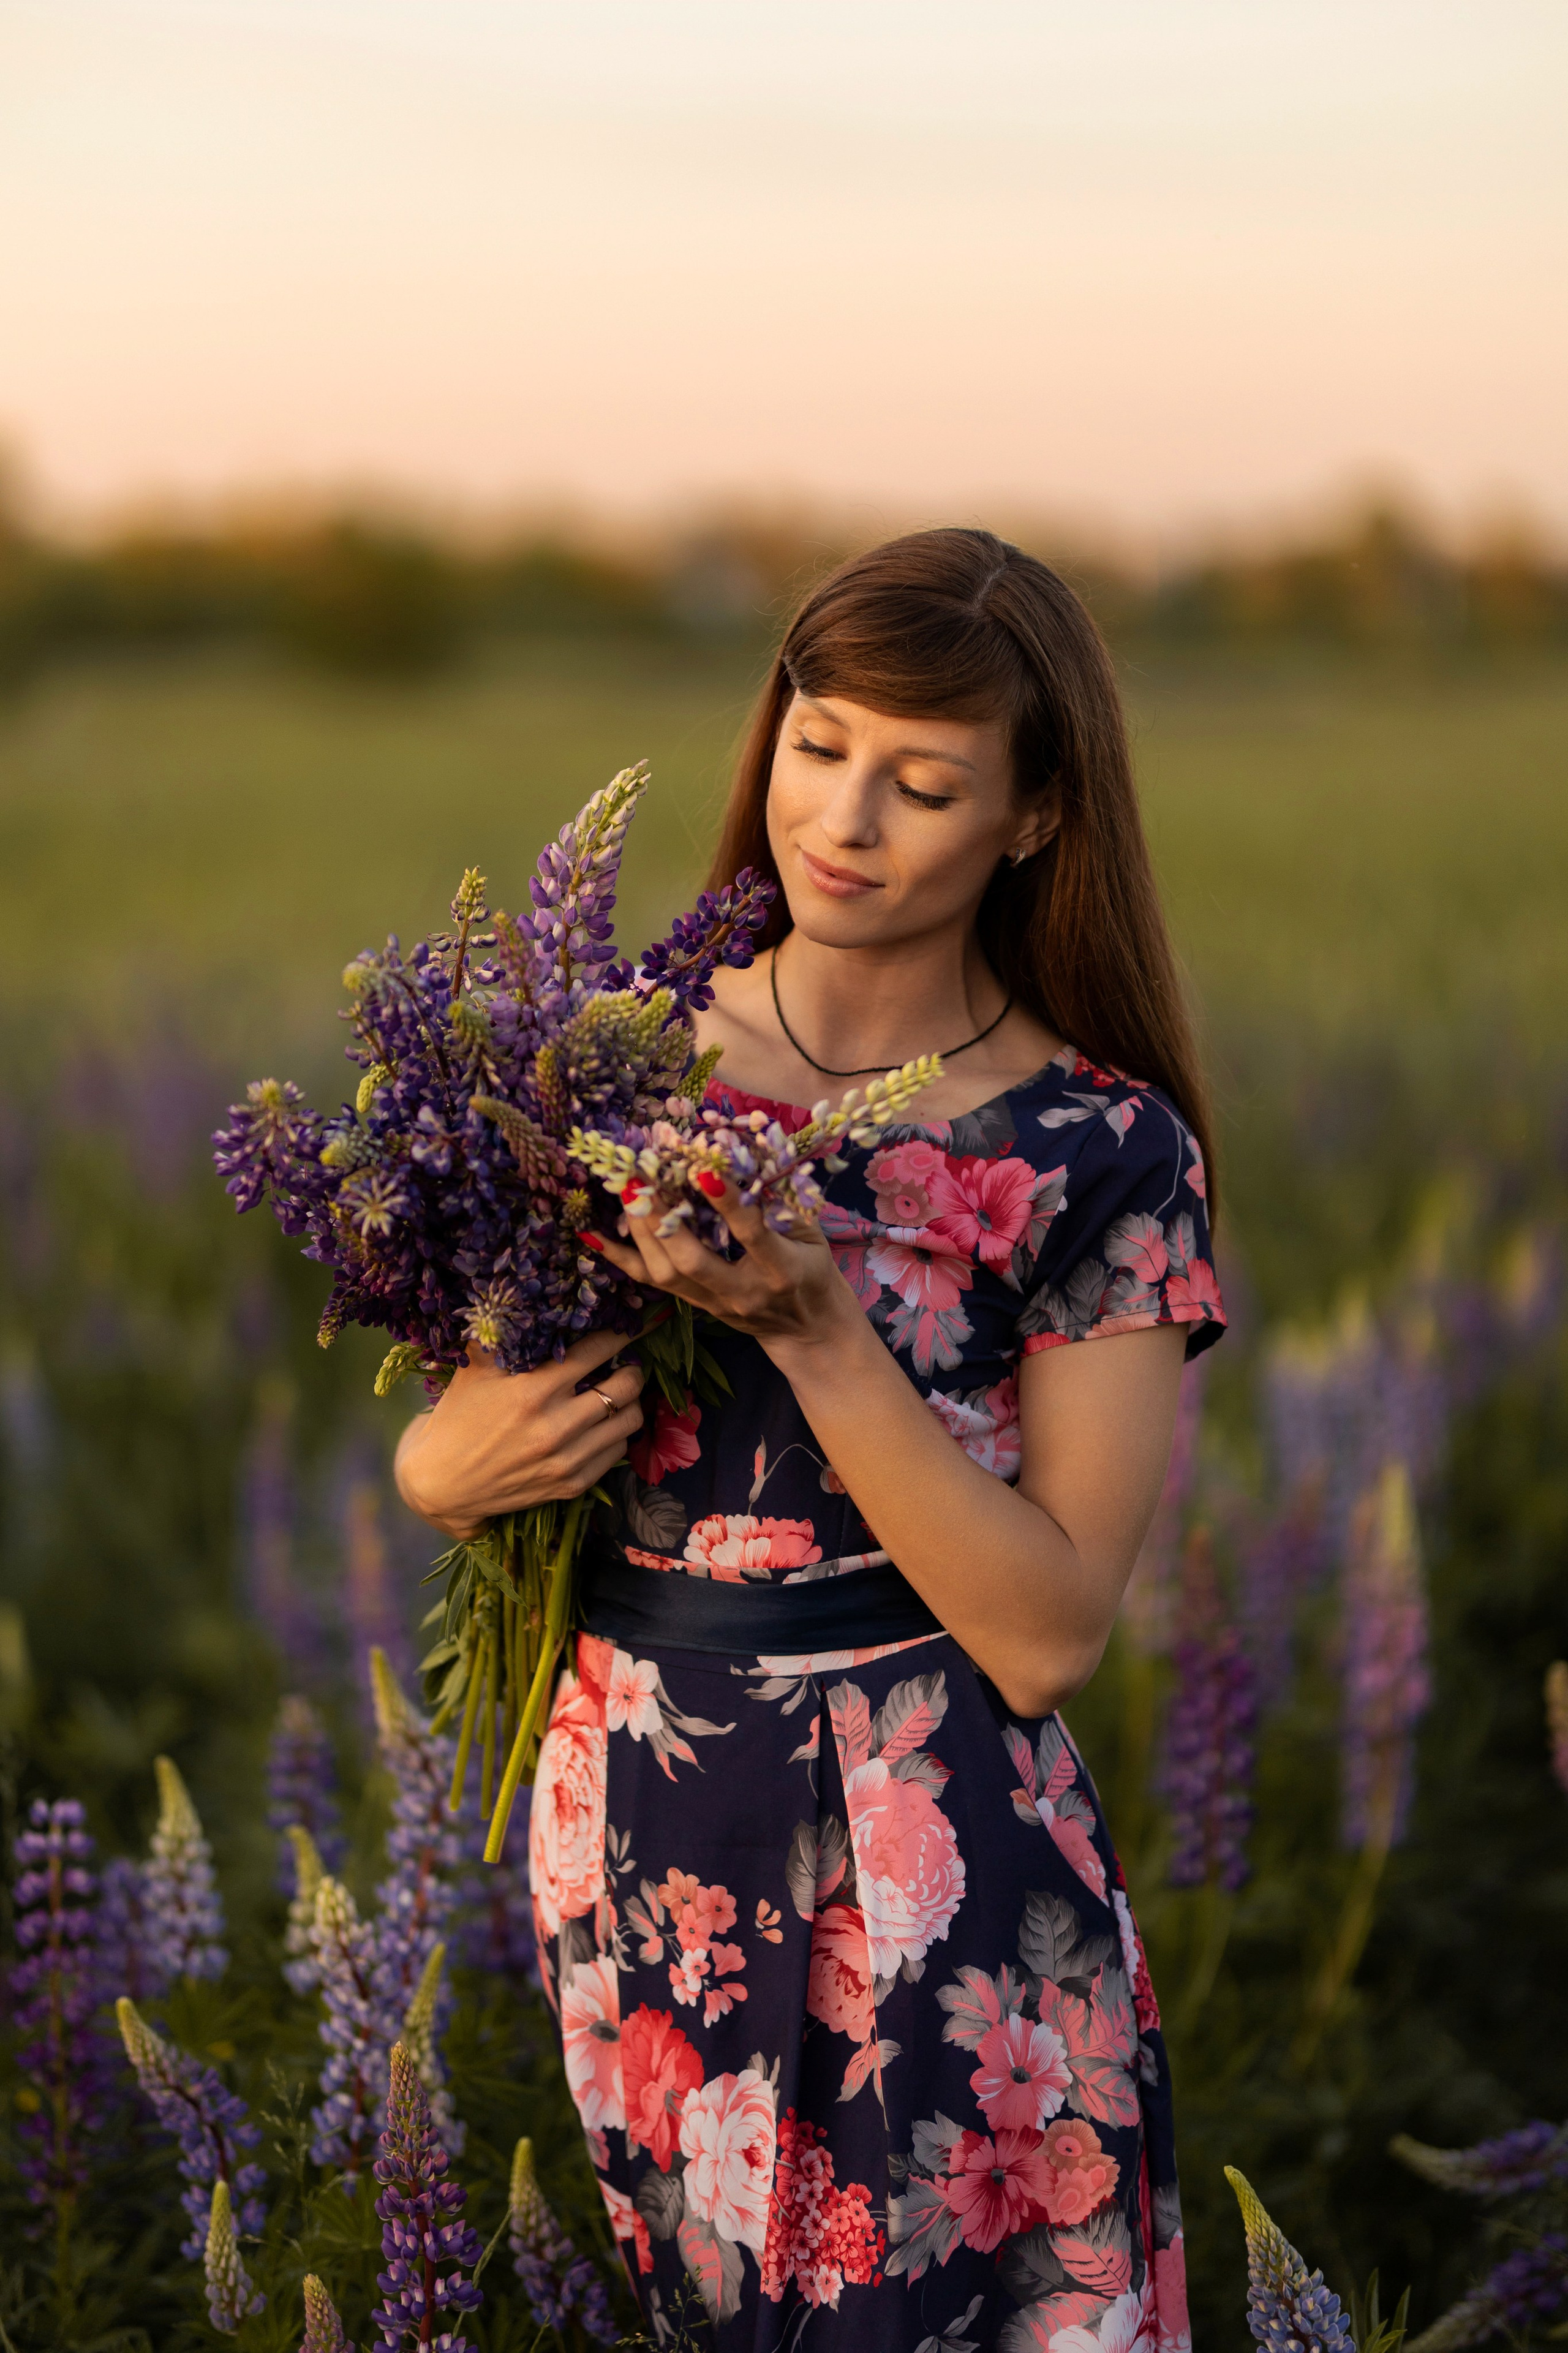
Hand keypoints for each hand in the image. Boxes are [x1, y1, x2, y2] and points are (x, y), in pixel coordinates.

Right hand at [394, 1327, 644, 1539]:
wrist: (444, 1483)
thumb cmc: (459, 1417)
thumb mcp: (474, 1369)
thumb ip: (503, 1334)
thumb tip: (523, 1295)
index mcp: (532, 1390)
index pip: (597, 1351)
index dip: (622, 1333)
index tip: (635, 1323)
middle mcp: (555, 1426)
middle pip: (625, 1386)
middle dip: (632, 1367)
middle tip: (625, 1362)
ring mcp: (566, 1459)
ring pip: (629, 1419)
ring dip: (631, 1400)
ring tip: (618, 1391)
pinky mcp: (571, 1484)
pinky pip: (617, 1452)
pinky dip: (617, 1433)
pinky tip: (603, 1423)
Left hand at [590, 1178, 853, 1354]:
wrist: (806, 1329)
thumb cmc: (812, 1270)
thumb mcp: (811, 1236)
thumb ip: (780, 1204)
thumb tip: (741, 1158)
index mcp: (780, 1270)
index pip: (752, 1236)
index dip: (729, 1205)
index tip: (704, 1172)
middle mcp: (741, 1293)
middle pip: (692, 1261)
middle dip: (663, 1219)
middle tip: (642, 1178)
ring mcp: (713, 1304)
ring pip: (666, 1274)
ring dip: (640, 1230)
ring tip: (624, 1190)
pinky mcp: (694, 1307)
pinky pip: (649, 1282)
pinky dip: (619, 1257)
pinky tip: (591, 1235)